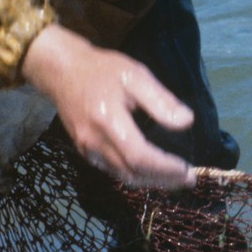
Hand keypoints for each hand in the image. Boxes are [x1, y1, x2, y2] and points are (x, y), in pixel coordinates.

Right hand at [22, 22, 195, 189]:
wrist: (61, 71)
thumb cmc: (101, 70)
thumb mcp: (135, 75)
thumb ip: (160, 100)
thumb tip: (186, 122)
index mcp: (108, 122)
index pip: (139, 156)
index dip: (164, 167)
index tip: (186, 168)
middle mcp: (94, 142)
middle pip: (132, 173)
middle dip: (163, 180)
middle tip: (189, 179)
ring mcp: (87, 150)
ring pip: (122, 176)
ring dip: (151, 181)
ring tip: (176, 178)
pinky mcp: (84, 151)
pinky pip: (113, 171)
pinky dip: (136, 175)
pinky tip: (152, 171)